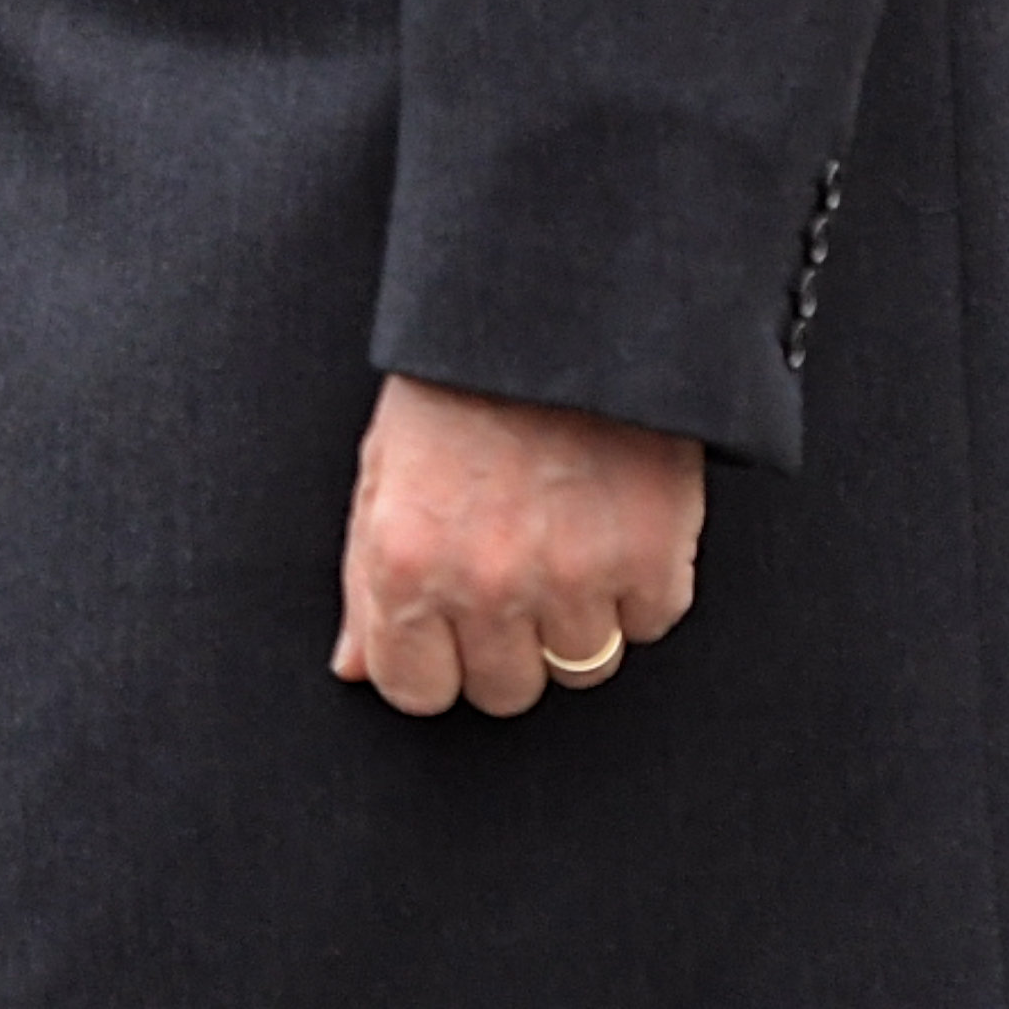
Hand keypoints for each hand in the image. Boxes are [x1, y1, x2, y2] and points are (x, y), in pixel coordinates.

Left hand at [333, 371, 704, 716]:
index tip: (446, 631)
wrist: (547, 315)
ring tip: (560, 537)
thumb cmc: (452, 388)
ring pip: (581, 668)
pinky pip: (648, 625)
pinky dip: (638, 587)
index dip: (433, 663)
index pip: (417, 690)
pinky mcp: (651, 564)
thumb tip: (357, 670)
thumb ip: (366, 580)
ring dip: (575, 619)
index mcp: (404, 563)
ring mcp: (572, 579)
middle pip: (504, 693)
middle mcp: (484, 584)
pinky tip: (610, 520)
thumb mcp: (381, 470)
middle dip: (505, 646)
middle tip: (508, 574)